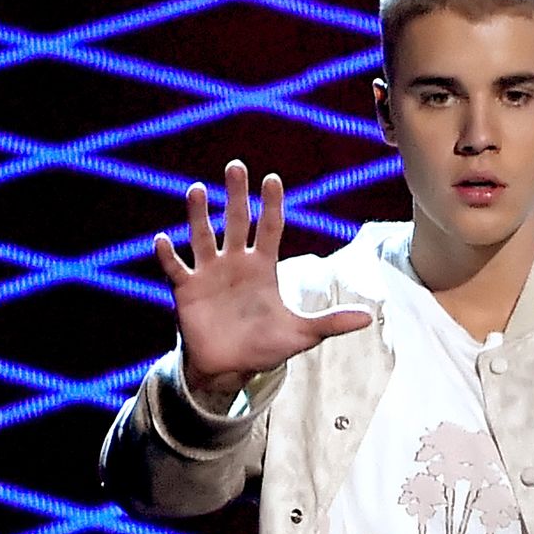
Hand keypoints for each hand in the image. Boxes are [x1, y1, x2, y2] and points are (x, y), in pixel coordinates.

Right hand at [154, 159, 371, 394]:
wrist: (230, 368)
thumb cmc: (265, 345)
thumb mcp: (301, 334)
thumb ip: (332, 322)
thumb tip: (370, 317)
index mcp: (263, 267)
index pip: (270, 228)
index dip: (271, 205)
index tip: (272, 179)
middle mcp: (235, 263)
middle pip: (236, 221)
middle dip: (236, 195)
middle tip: (236, 166)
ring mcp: (209, 274)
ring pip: (202, 237)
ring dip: (198, 215)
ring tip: (197, 190)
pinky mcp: (187, 291)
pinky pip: (175, 268)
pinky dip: (168, 255)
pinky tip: (163, 238)